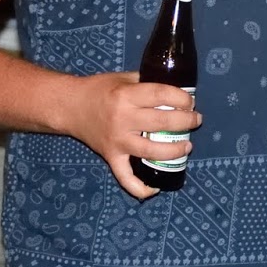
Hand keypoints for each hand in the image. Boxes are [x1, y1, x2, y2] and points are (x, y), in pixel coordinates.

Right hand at [66, 73, 201, 199]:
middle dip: (186, 121)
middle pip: (162, 122)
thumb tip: (175, 88)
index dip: (181, 98)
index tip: (191, 102)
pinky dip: (141, 188)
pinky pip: (126, 178)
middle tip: (195, 120)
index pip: (161, 95)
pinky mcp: (111, 157)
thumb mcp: (123, 78)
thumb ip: (146, 82)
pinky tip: (156, 188)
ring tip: (186, 146)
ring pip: (151, 152)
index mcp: (126, 95)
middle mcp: (122, 119)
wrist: (70, 107)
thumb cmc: (99, 89)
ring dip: (174, 151)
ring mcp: (117, 141)